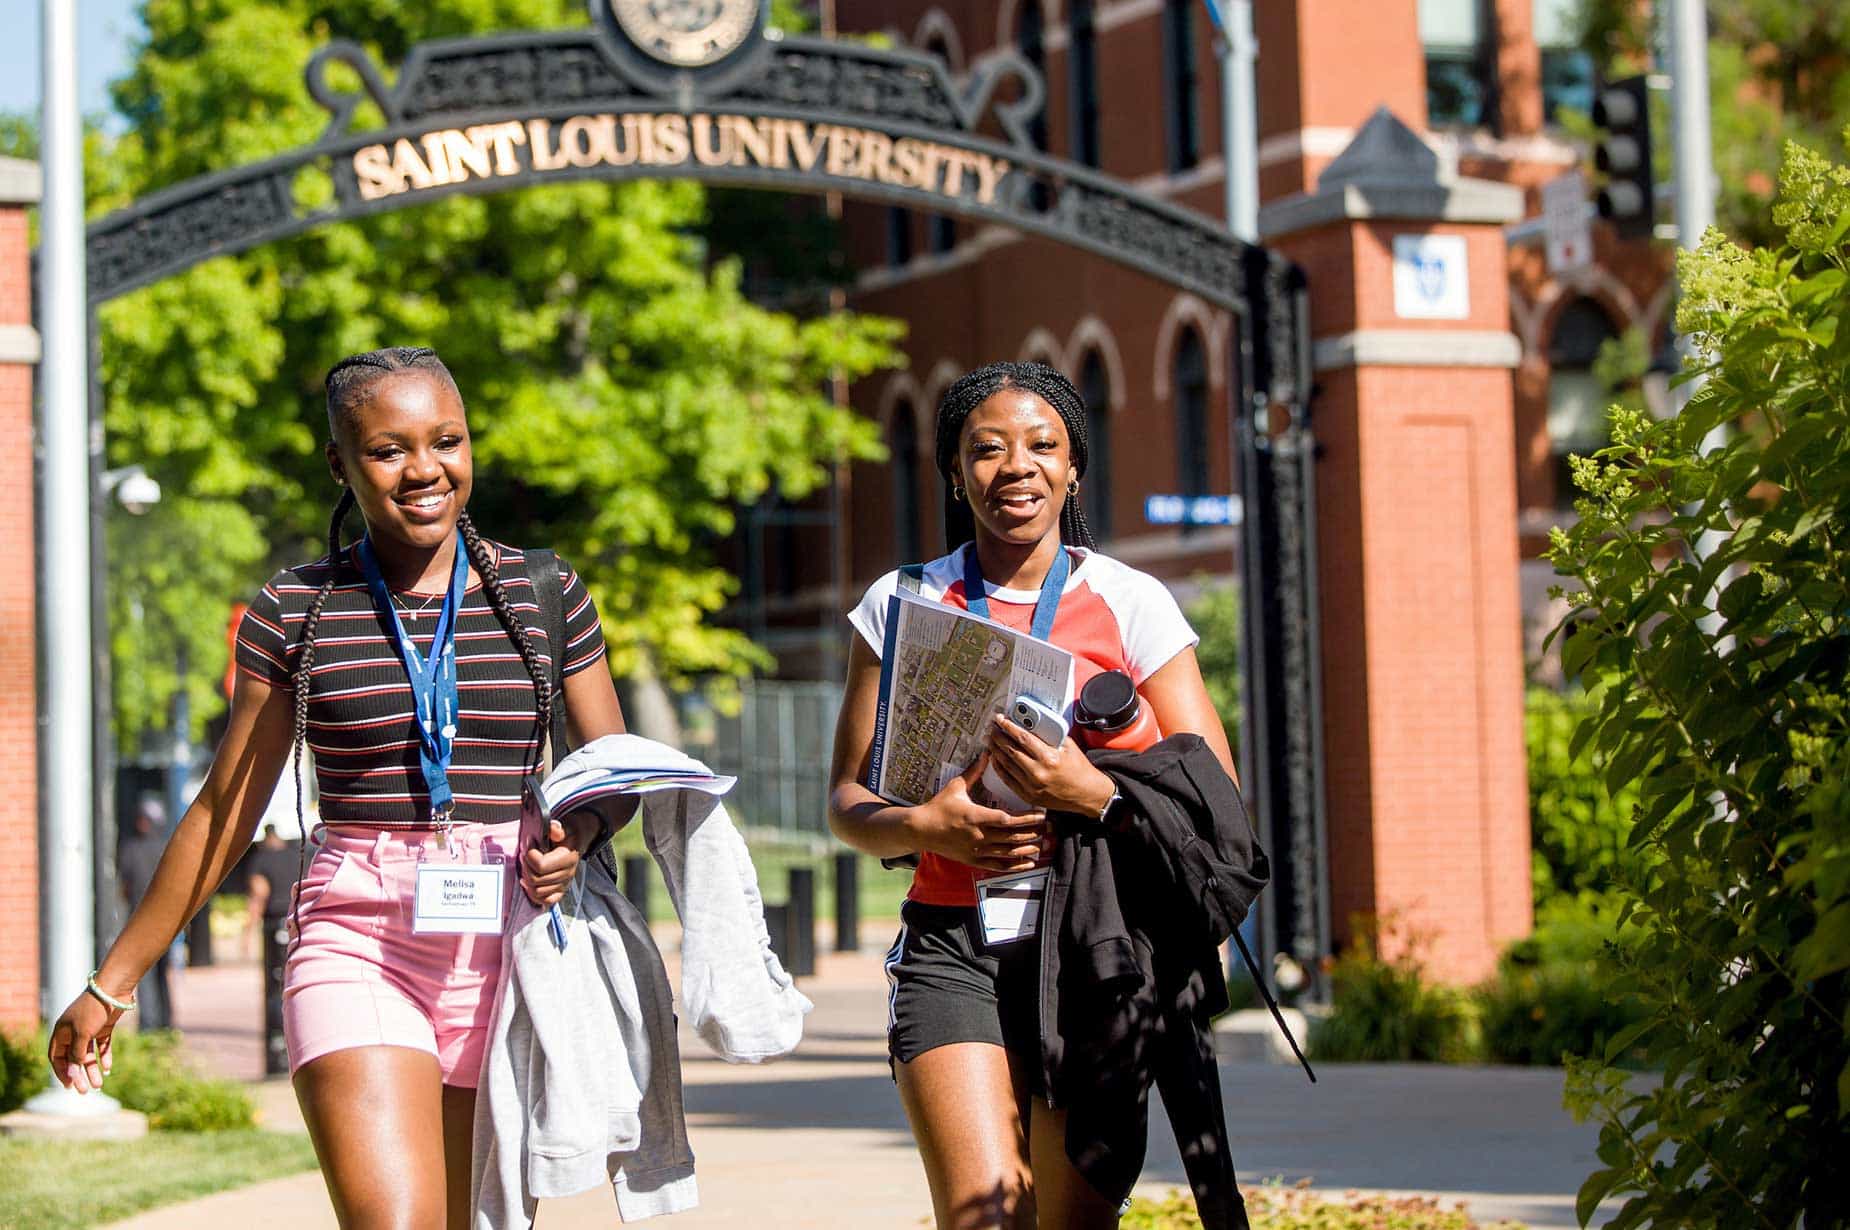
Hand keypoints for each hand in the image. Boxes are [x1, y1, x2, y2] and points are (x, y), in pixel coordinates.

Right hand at [47, 985, 124, 1094]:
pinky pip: (102, 1046)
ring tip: (99, 1084)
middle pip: (73, 1058)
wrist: (113, 989)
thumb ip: (77, 1054)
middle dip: (79, 1075)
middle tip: (86, 1091)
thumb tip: (73, 1073)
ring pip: (88, 1054)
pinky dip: (104, 1057)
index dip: (62, 1072)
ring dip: (92, 1069)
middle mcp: (73, 1032)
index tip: (69, 1086)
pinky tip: (107, 1068)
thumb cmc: (93, 1010)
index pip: (56, 1057)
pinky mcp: (104, 1027)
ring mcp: (89, 1029)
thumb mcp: (82, 1034)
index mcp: (61, 1032)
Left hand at [521, 813, 599, 905]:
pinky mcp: (560, 892)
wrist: (576, 842)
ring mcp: (564, 885)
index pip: (541, 865)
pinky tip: (529, 882)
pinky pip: (545, 901)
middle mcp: (568, 874)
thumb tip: (554, 830)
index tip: (530, 844)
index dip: (530, 855)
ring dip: (527, 879)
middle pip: (536, 880)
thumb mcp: (563, 827)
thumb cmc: (566, 835)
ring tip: (528, 867)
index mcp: (569, 859)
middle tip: (526, 855)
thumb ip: (556, 828)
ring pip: (537, 892)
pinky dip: (534, 895)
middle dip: (526, 866)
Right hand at [907, 754, 1050, 872]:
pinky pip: (999, 866)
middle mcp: (978, 836)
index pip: (1007, 819)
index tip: (1040, 815)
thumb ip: (974, 771)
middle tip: (1047, 828)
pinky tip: (1028, 863)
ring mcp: (977, 850)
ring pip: (1008, 853)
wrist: (921, 830)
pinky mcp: (974, 860)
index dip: (1026, 819)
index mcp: (976, 816)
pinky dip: (1015, 866)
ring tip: (1040, 844)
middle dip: (1032, 833)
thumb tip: (987, 754)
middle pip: (1012, 837)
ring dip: (1026, 849)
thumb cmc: (938, 807)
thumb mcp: (956, 786)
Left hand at [984, 713, 1116, 817]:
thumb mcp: (1068, 746)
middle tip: (993, 728)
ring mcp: (1031, 786)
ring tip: (991, 740)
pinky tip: (995, 758)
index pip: (1022, 738)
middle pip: (1010, 750)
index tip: (1000, 719)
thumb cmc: (1080, 769)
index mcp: (1049, 758)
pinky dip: (999, 767)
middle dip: (998, 737)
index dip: (1008, 726)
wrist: (1087, 795)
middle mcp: (1038, 772)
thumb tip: (1032, 723)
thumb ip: (1050, 735)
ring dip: (995, 750)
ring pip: (1005, 764)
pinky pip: (1007, 779)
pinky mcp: (1028, 795)